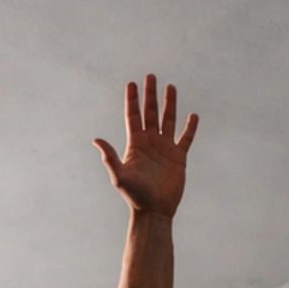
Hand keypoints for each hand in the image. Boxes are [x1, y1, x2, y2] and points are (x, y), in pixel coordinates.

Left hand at [94, 75, 197, 216]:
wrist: (154, 211)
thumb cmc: (135, 196)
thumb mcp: (120, 176)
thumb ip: (110, 157)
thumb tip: (96, 140)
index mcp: (135, 144)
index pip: (133, 116)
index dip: (132, 100)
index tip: (132, 83)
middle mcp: (150, 143)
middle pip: (150, 113)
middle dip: (150, 95)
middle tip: (150, 76)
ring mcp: (165, 149)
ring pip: (168, 120)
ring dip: (169, 104)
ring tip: (170, 87)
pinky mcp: (178, 158)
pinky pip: (185, 138)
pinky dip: (190, 127)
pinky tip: (193, 115)